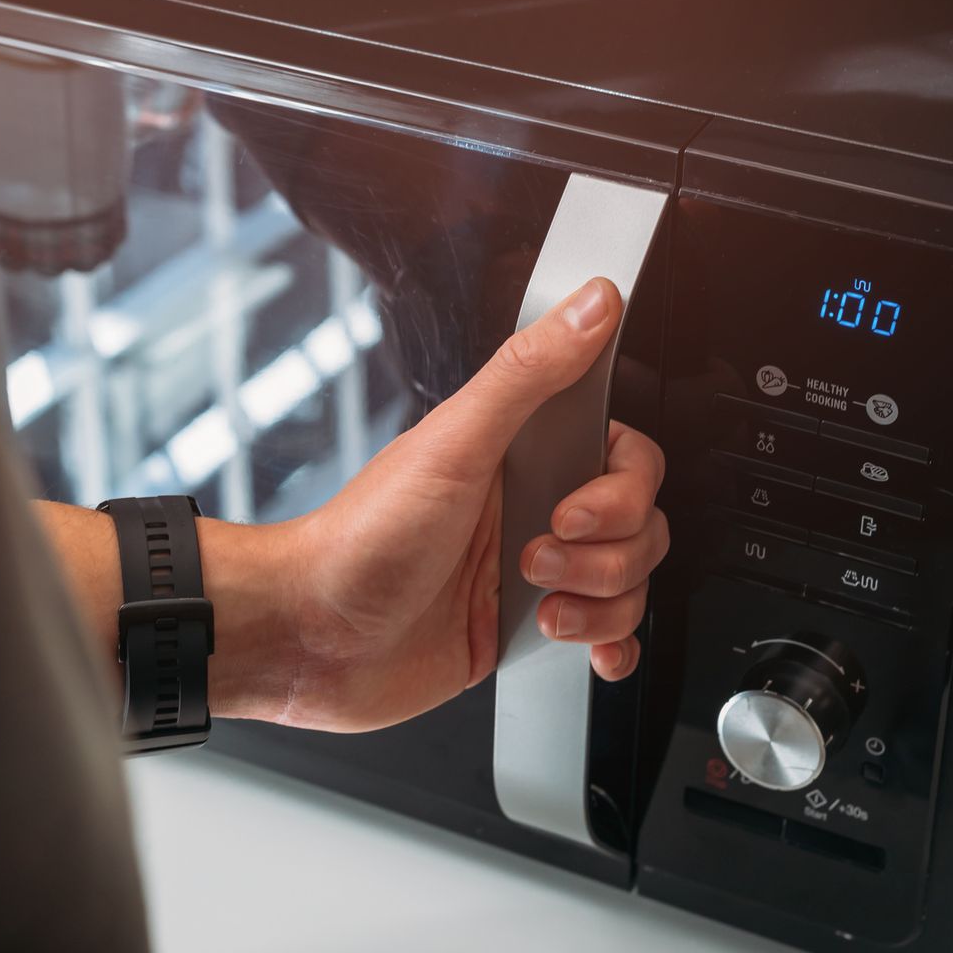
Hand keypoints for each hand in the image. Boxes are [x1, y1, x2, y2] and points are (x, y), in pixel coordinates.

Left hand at [268, 277, 669, 732]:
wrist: (313, 639)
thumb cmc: (360, 538)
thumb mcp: (452, 443)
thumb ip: (527, 372)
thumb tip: (588, 304)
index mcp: (518, 453)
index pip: (625, 454)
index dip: (621, 486)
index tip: (572, 504)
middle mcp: (531, 508)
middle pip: (640, 523)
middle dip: (604, 553)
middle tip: (534, 556)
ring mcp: (532, 573)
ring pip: (628, 582)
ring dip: (598, 602)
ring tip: (533, 601)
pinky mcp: (524, 630)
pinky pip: (606, 636)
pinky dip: (609, 645)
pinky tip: (585, 649)